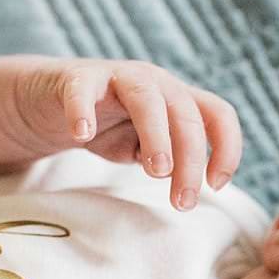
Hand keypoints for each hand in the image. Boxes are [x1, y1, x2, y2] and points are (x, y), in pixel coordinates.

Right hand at [18, 59, 242, 210]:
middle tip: (182, 202)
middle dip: (191, 161)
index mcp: (177, 99)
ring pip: (146, 98)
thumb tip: (185, 182)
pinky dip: (83, 110)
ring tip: (156, 172)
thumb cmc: (107, 126)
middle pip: (186, 114)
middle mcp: (154, 82)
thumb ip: (168, 161)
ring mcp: (117, 76)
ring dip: (157, 136)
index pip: (217, 114)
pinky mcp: (77, 78)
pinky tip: (83, 136)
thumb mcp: (144, 148)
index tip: (216, 186)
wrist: (51, 103)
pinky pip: (82, 90)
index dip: (227, 148)